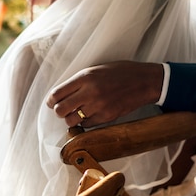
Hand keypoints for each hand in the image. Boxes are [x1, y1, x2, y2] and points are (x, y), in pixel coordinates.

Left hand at [46, 61, 163, 126]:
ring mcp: (98, 107)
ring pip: (71, 121)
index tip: (52, 102)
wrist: (144, 81)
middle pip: (60, 110)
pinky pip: (87, 125)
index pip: (56, 94)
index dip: (51, 101)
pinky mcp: (107, 118)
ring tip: (78, 113)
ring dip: (71, 118)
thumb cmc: (120, 72)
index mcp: (85, 78)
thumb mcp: (96, 69)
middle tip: (64, 109)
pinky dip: (85, 122)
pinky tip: (90, 115)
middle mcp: (90, 92)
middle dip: (59, 111)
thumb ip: (79, 81)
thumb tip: (61, 94)